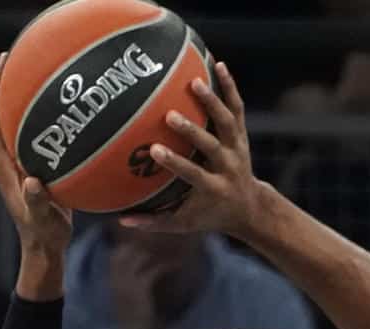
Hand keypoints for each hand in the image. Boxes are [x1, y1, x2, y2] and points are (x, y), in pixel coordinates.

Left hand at [0, 54, 72, 259]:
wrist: (45, 247)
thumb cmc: (44, 234)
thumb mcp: (43, 219)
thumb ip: (38, 202)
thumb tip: (34, 182)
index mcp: (4, 167)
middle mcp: (7, 160)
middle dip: (3, 87)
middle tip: (12, 58)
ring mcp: (19, 163)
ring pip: (15, 123)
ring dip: (19, 98)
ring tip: (32, 72)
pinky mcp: (33, 167)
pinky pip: (33, 134)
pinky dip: (38, 116)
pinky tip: (57, 107)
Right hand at [108, 240, 169, 328]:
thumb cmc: (133, 321)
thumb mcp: (127, 300)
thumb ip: (129, 286)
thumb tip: (141, 274)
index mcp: (111, 283)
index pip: (114, 257)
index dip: (126, 248)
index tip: (140, 244)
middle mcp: (116, 280)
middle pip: (125, 252)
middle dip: (140, 246)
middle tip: (157, 245)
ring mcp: (127, 283)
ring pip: (139, 257)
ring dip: (154, 254)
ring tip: (167, 254)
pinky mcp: (140, 288)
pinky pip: (153, 270)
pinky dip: (166, 266)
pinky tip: (175, 265)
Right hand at [120, 65, 268, 237]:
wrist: (249, 207)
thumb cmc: (209, 215)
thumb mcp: (185, 223)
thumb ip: (155, 222)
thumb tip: (120, 220)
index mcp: (215, 188)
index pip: (195, 175)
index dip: (177, 164)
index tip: (156, 152)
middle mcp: (229, 167)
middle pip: (212, 147)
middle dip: (193, 132)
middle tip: (170, 115)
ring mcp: (237, 148)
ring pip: (227, 123)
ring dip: (213, 102)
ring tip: (194, 81)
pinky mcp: (241, 135)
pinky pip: (237, 108)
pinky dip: (229, 87)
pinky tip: (217, 64)